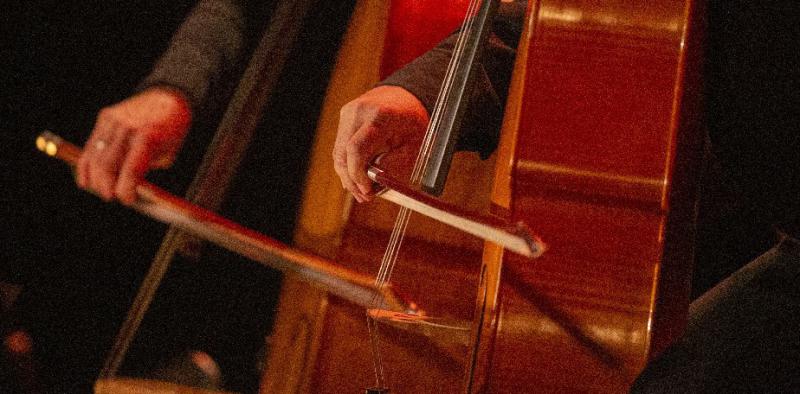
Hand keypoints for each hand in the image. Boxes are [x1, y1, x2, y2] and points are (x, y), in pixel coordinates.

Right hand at [76, 87, 191, 204]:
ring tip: (102, 191)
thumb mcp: (168, 154)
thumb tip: (125, 189)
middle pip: (107, 165)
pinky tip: (86, 181)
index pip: (131, 169)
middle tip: (111, 196)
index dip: (126, 189)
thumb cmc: (170, 132)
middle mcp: (128, 127)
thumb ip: (146, 170)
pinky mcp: (104, 117)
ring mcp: (114, 120)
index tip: (127, 199)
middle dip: (107, 186)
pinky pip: (90, 146)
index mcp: (148, 136)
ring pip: (95, 157)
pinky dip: (86, 166)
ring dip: (95, 179)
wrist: (167, 100)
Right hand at [333, 85, 429, 201]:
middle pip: (343, 154)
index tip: (368, 192)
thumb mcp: (414, 147)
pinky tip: (359, 176)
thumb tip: (374, 184)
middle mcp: (359, 112)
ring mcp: (348, 113)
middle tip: (366, 197)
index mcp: (380, 116)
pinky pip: (340, 147)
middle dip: (352, 180)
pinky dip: (348, 164)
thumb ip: (395, 165)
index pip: (356, 149)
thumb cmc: (413, 123)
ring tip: (364, 191)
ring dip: (348, 175)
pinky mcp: (344, 117)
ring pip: (339, 153)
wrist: (406, 97)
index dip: (357, 175)